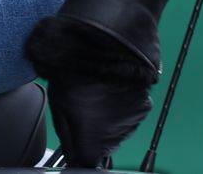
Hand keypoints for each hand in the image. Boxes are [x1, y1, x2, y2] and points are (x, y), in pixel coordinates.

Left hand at [25, 14, 158, 169]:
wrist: (104, 40)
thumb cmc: (75, 67)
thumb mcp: (58, 102)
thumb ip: (66, 135)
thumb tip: (72, 156)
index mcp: (93, 136)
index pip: (87, 162)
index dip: (79, 155)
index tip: (75, 148)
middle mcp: (117, 134)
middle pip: (103, 146)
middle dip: (92, 134)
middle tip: (81, 107)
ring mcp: (133, 120)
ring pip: (116, 131)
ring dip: (106, 120)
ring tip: (95, 93)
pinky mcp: (143, 107)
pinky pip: (129, 116)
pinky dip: (119, 108)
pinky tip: (109, 89)